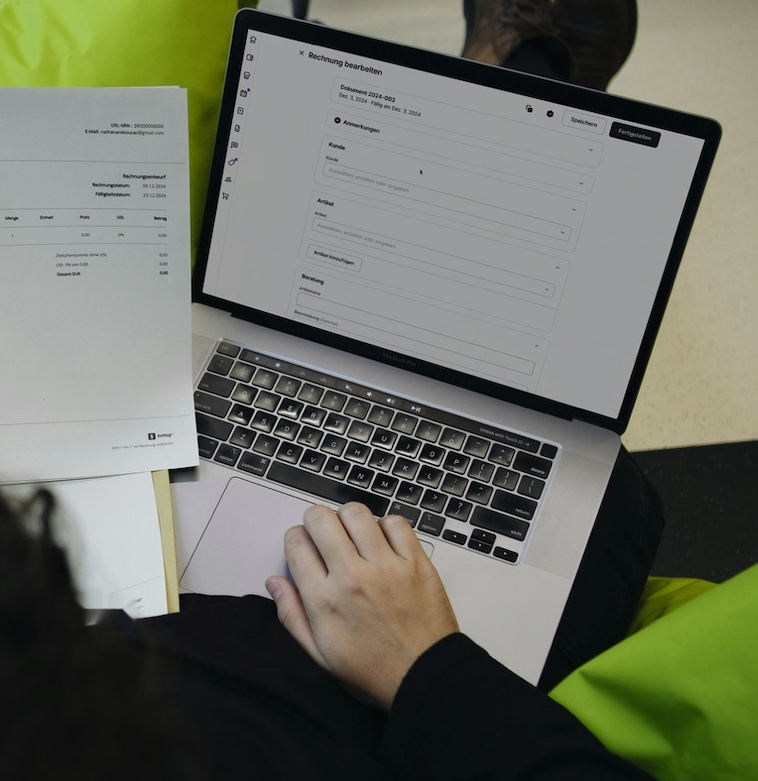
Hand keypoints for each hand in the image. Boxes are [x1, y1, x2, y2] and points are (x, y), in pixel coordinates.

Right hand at [265, 502, 458, 709]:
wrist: (425, 678)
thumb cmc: (375, 671)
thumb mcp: (320, 655)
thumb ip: (292, 615)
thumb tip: (275, 583)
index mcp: (325, 600)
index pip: (296, 543)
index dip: (296, 538)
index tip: (303, 544)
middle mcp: (352, 577)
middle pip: (322, 519)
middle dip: (316, 519)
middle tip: (324, 531)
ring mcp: (386, 566)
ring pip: (356, 513)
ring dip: (349, 518)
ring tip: (353, 533)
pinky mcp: (415, 562)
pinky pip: (395, 523)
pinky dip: (386, 525)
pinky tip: (383, 541)